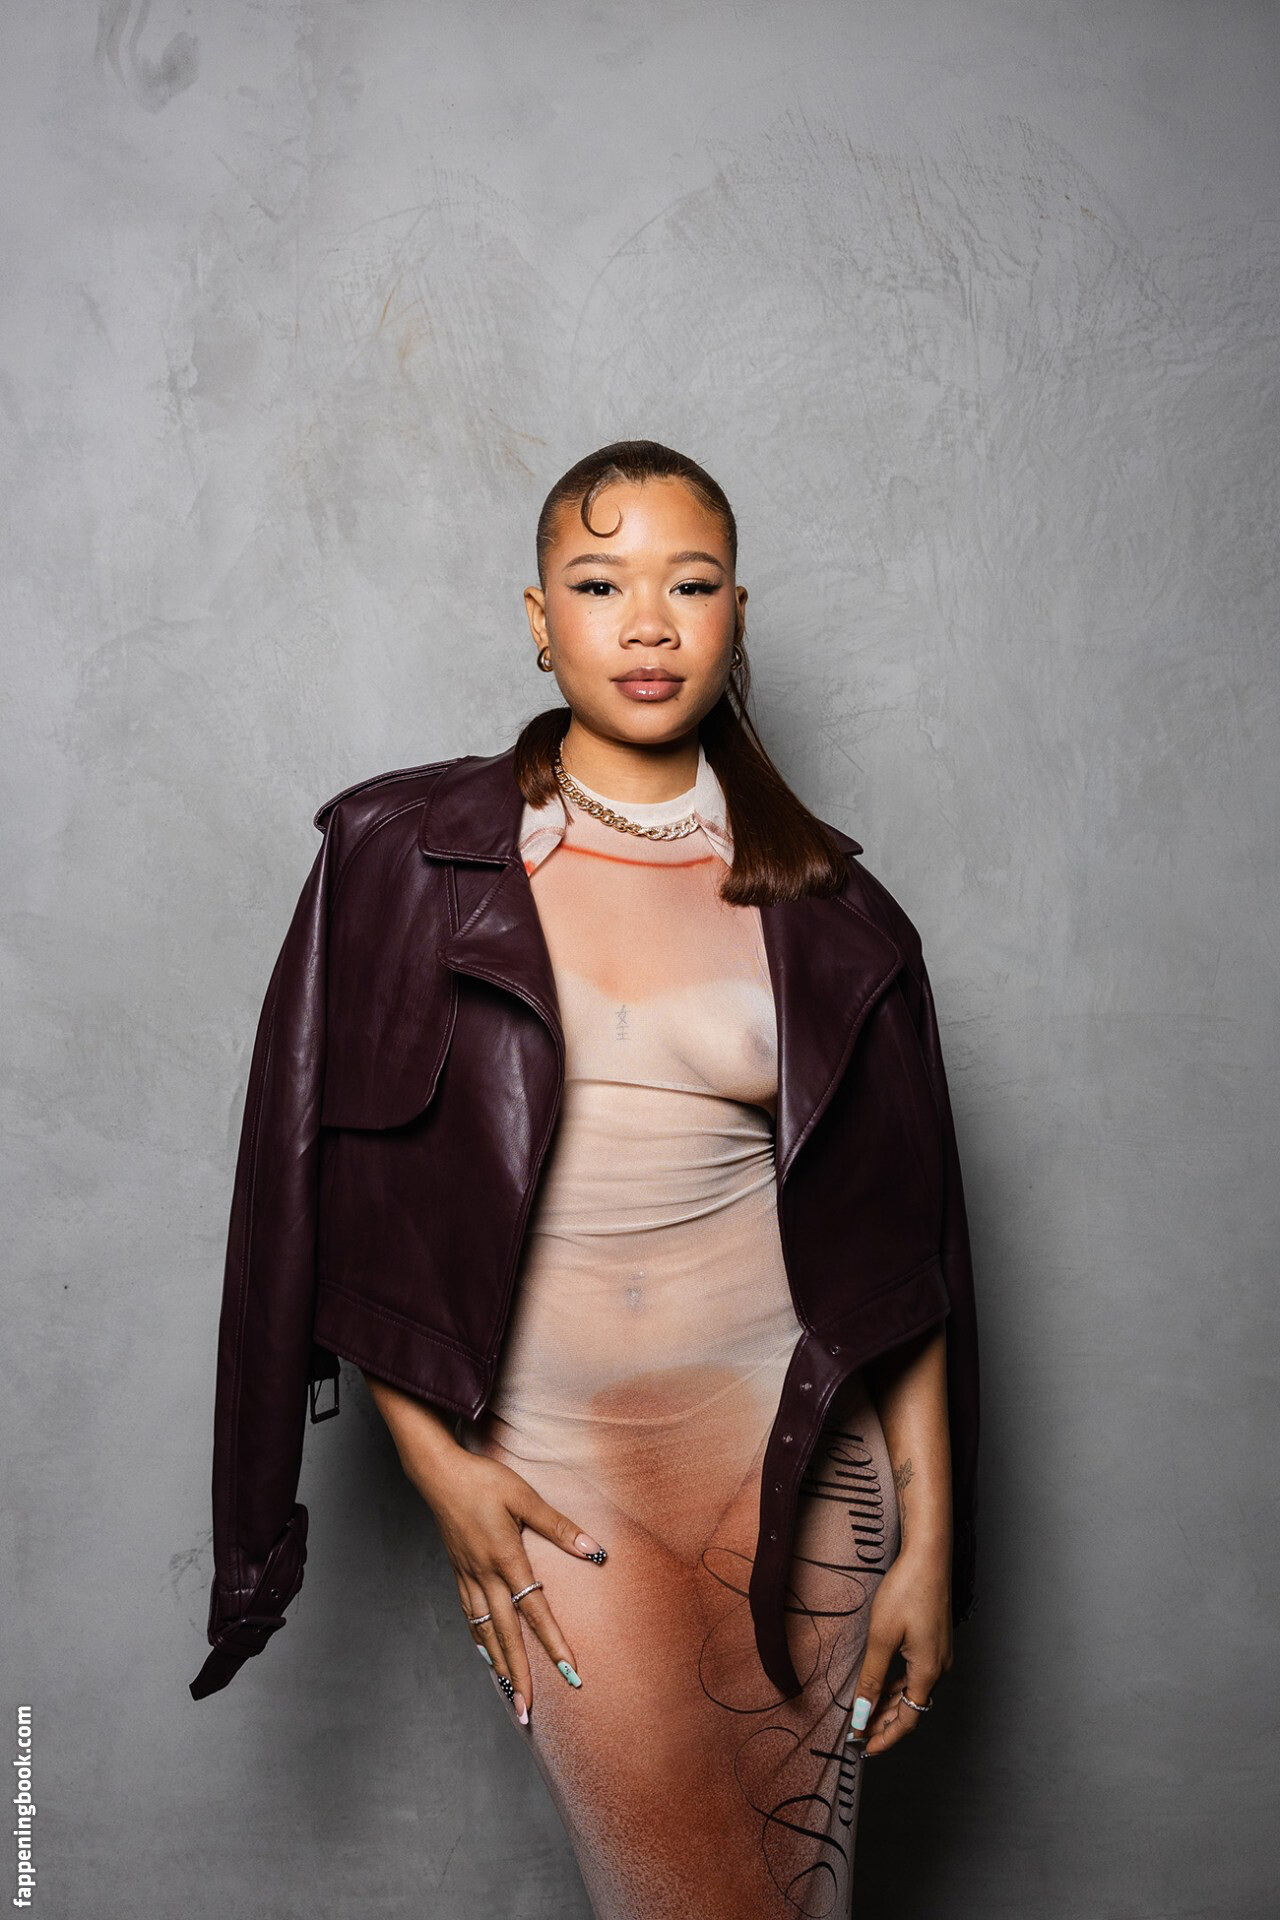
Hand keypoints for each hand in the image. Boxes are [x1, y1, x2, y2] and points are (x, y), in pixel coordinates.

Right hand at [361, 1372, 605, 1724]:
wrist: (439, 1474)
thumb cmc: (484, 1480)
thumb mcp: (525, 1497)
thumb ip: (559, 1526)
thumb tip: (594, 1550)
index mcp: (506, 1559)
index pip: (535, 1611)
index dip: (554, 1643)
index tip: (569, 1673)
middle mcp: (486, 1576)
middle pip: (506, 1635)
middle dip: (520, 1675)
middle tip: (527, 1714)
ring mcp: (469, 1576)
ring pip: (486, 1631)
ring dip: (500, 1664)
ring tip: (510, 1695)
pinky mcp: (459, 1572)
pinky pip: (470, 1615)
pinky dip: (479, 1639)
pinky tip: (486, 1654)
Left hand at [850, 1546, 952, 1757]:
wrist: (928, 1556)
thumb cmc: (907, 1591)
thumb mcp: (882, 1637)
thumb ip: (872, 1679)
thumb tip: (863, 1714)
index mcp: (928, 1671)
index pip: (908, 1719)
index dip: (885, 1737)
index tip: (864, 1748)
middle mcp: (939, 1667)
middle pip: (913, 1708)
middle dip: (886, 1723)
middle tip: (860, 1734)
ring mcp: (940, 1654)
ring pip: (915, 1691)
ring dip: (892, 1705)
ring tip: (867, 1714)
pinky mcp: (936, 1641)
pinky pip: (917, 1674)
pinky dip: (899, 1686)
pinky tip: (884, 1685)